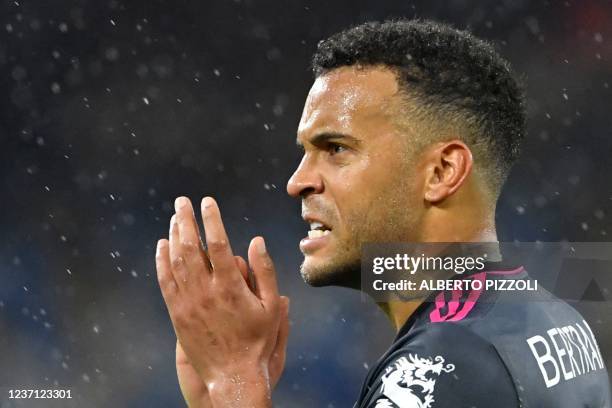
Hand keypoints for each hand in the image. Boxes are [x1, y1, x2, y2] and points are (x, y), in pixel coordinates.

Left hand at [156, 197, 286, 407]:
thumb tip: (257, 240)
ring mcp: (188, 302)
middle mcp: (205, 291)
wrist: (231, 374)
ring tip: (175, 217)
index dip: (212, 219)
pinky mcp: (177, 313)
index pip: (218, 243)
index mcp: (230, 286)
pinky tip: (162, 245)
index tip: (208, 201)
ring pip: (176, 261)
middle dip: (186, 219)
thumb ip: (265, 271)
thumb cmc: (257, 340)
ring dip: (174, 235)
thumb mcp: (272, 307)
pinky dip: (161, 260)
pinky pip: (165, 281)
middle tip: (182, 201)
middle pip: (191, 246)